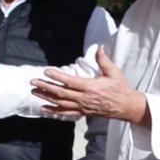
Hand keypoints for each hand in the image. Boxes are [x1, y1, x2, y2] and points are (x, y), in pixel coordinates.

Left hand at [31, 46, 146, 123]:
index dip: (57, 77)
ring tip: (34, 91)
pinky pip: (65, 112)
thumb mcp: (114, 73)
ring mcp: (83, 107)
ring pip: (60, 103)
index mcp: (91, 87)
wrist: (126, 107)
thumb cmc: (121, 89)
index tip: (46, 71)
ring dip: (46, 97)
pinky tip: (44, 108)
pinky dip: (54, 111)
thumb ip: (104, 60)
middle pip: (60, 93)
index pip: (70, 82)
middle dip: (45, 87)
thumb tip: (99, 47)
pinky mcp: (83, 112)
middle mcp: (84, 98)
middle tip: (33, 81)